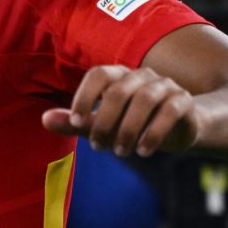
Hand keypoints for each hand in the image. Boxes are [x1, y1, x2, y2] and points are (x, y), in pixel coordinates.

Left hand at [41, 65, 200, 157]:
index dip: (84, 96)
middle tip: (96, 146)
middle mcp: (141, 76)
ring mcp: (165, 86)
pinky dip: (154, 132)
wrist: (180, 128)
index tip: (75, 123)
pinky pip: (170, 111)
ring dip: (128, 128)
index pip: (98, 75)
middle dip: (104, 121)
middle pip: (119, 90)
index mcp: (118, 76)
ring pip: (145, 99)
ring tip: (120, 152)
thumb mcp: (102, 125)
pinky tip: (143, 151)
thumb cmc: (133, 124)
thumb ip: (75, 123)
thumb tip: (44, 119)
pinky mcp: (183, 101)